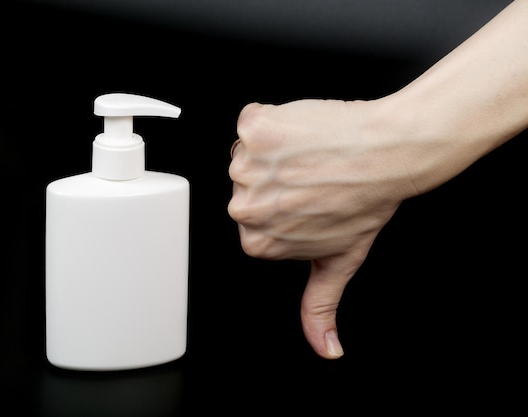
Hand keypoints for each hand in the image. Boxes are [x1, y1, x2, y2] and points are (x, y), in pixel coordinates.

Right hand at [228, 99, 410, 358]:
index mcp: (257, 241)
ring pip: (248, 153)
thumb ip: (319, 308)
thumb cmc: (366, 202)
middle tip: (310, 176)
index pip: (254, 217)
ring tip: (310, 155)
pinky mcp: (253, 129)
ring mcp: (246, 167)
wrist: (390, 153)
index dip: (280, 204)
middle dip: (274, 178)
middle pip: (246, 185)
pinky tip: (302, 134)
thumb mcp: (339, 263)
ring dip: (275, 150)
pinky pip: (251, 121)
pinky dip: (274, 120)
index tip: (304, 199)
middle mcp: (245, 207)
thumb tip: (325, 348)